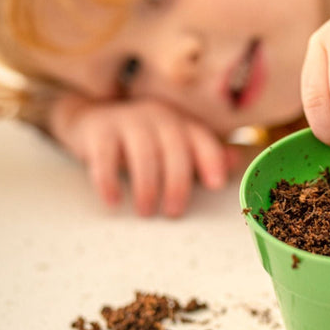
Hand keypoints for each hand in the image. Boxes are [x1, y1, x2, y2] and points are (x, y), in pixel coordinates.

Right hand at [49, 94, 237, 216]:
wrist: (93, 120)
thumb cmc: (143, 139)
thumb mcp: (174, 143)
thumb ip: (203, 154)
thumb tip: (236, 162)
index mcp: (180, 122)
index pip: (201, 138)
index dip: (211, 159)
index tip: (216, 184)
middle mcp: (157, 117)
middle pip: (174, 149)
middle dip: (178, 182)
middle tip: (174, 212)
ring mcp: (127, 121)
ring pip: (143, 154)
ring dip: (147, 186)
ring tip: (146, 211)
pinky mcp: (99, 131)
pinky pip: (105, 156)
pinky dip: (109, 180)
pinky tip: (113, 200)